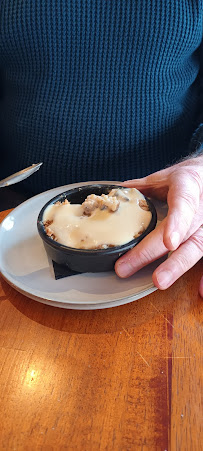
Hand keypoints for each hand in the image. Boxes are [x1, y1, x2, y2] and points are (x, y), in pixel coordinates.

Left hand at [115, 156, 202, 295]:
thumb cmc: (191, 179)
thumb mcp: (169, 176)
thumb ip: (145, 185)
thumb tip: (119, 191)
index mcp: (189, 188)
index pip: (184, 205)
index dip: (177, 224)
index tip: (168, 243)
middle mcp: (201, 209)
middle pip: (182, 233)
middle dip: (155, 252)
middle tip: (129, 266)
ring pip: (196, 248)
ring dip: (177, 267)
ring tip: (159, 281)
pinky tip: (200, 291)